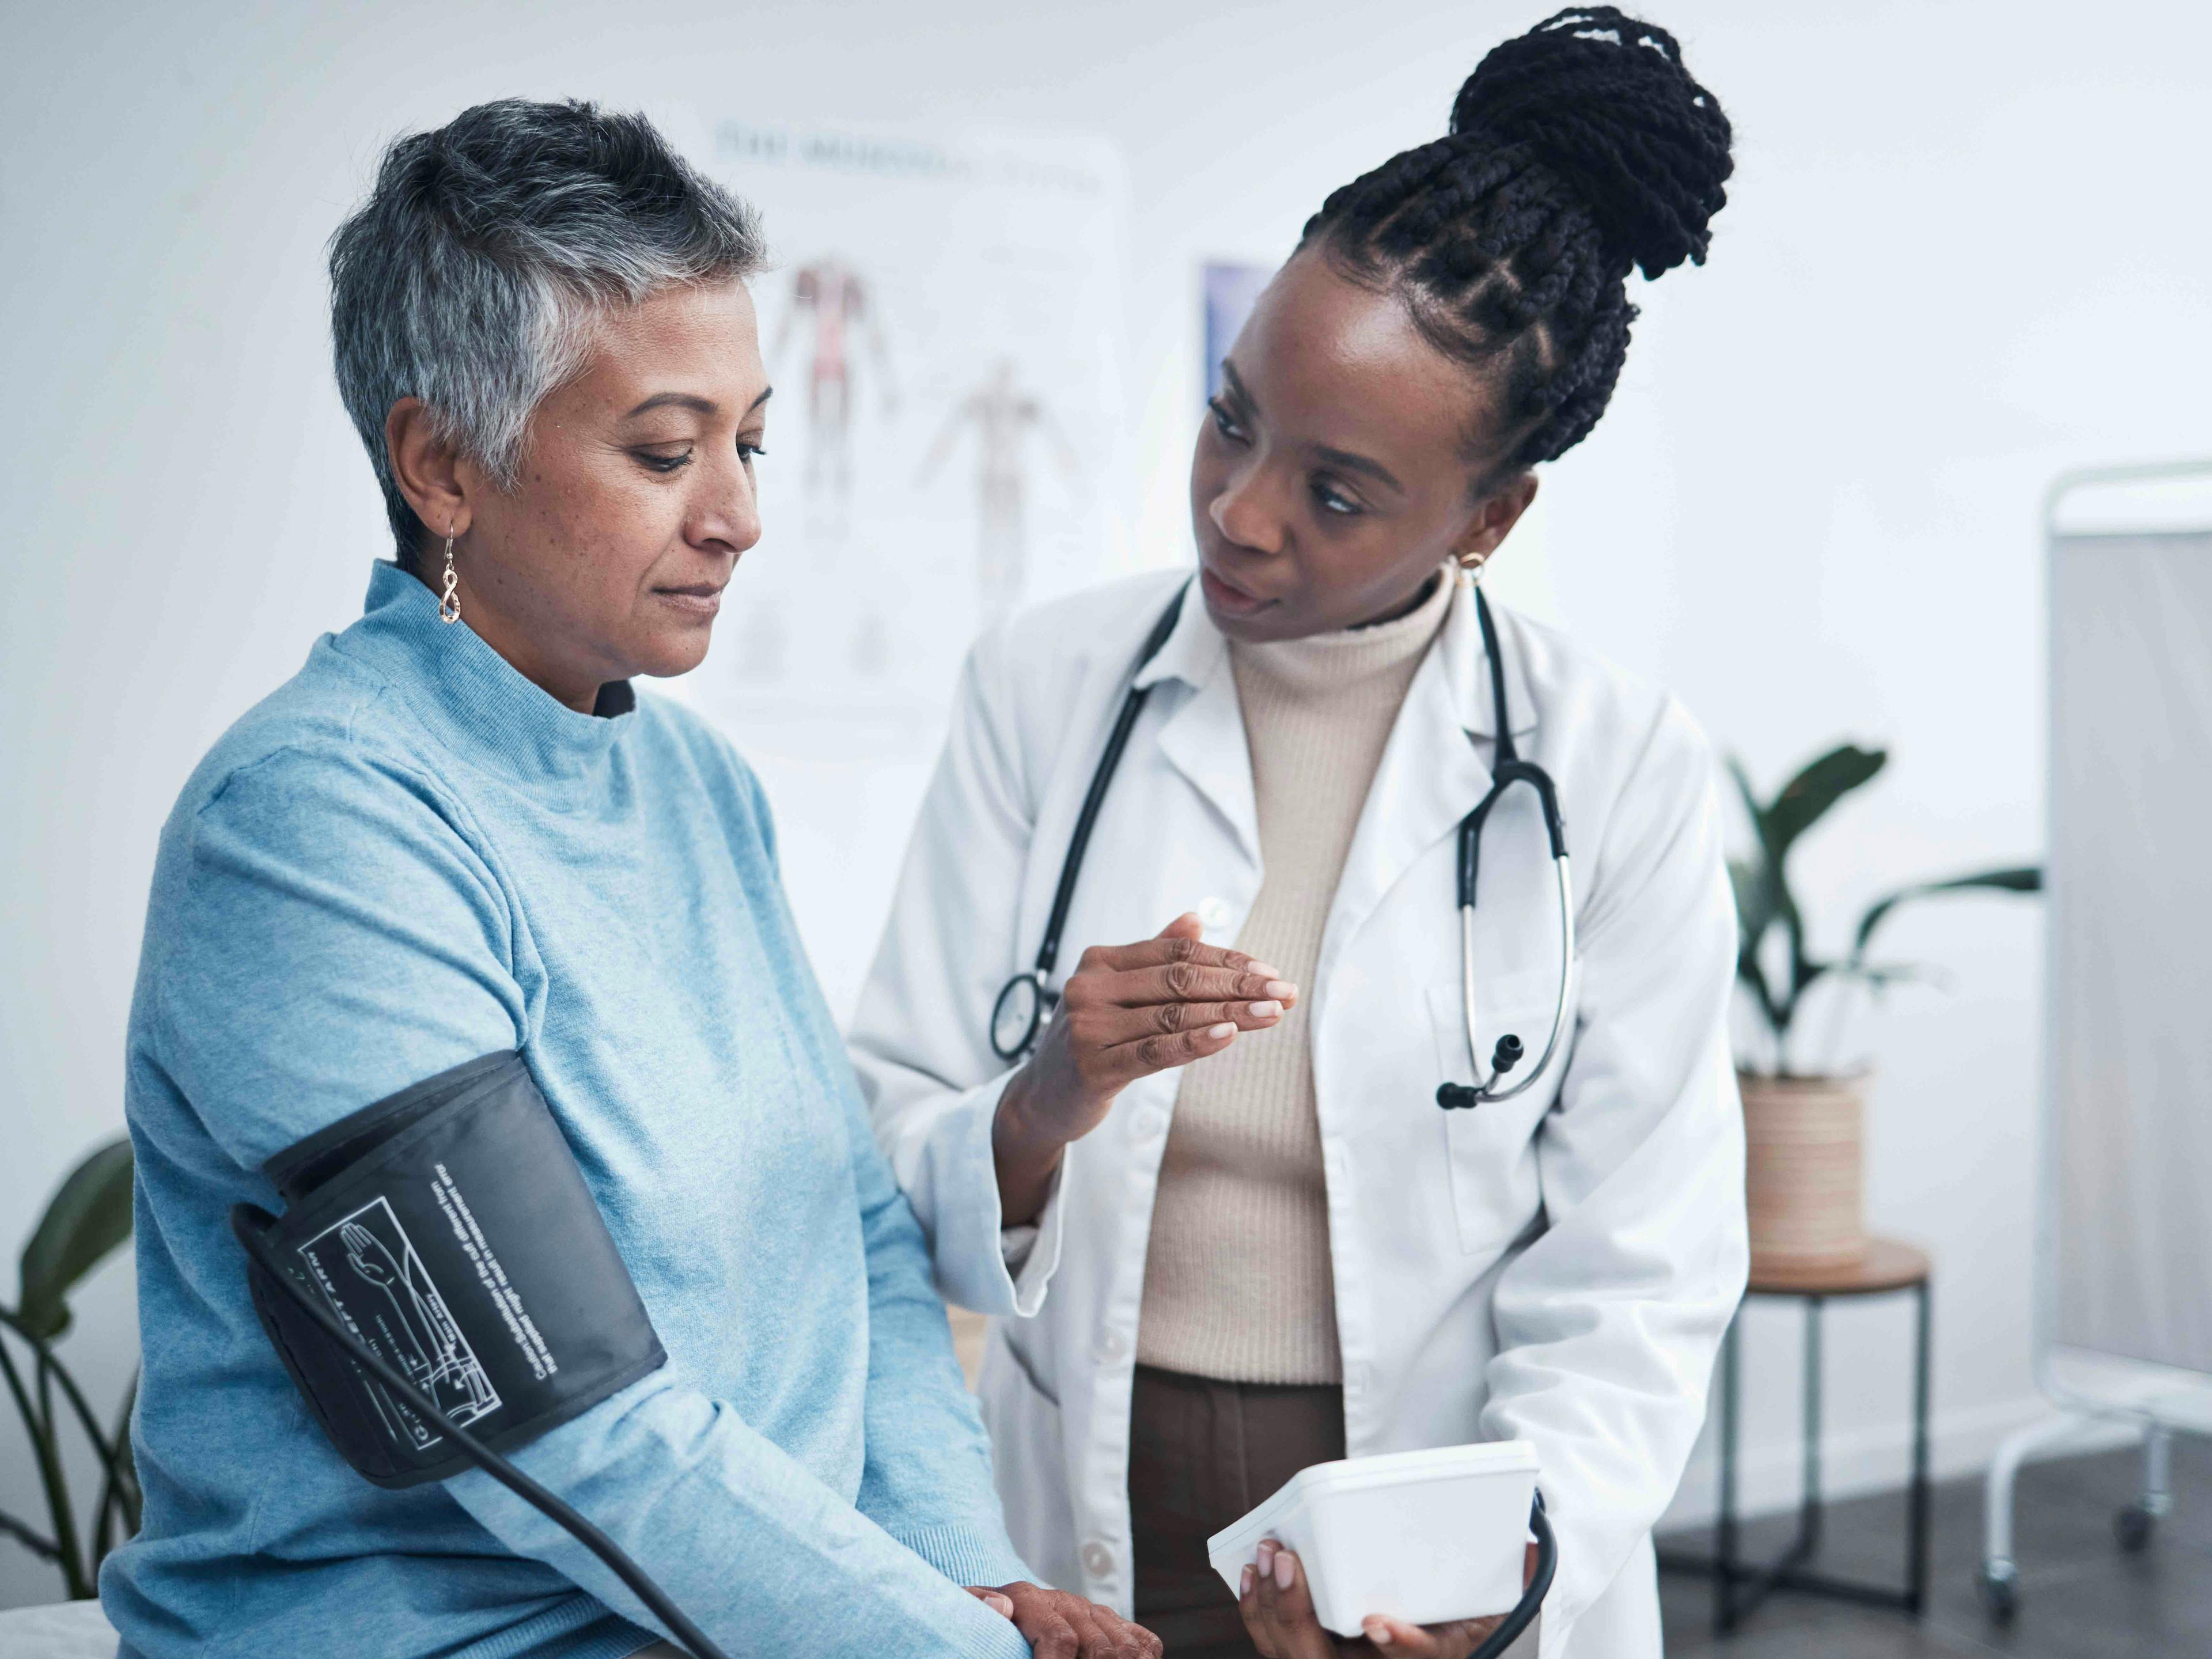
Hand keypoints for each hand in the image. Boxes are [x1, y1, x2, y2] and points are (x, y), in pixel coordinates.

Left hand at [966, 1581, 1162, 1657]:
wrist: (1006, 1608)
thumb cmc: (986, 1625)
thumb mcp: (971, 1616)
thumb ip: (976, 1607)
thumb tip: (1001, 1607)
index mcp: (1029, 1601)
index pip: (1060, 1639)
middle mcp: (1067, 1603)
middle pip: (1100, 1648)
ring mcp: (1093, 1613)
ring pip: (1127, 1649)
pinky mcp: (1112, 1623)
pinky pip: (1144, 1642)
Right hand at [994, 913, 1296, 1223]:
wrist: (1043, 1097)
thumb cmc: (1092, 1040)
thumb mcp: (1117, 993)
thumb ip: (1153, 957)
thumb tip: (1195, 920)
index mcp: (1100, 961)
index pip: (1175, 953)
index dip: (1227, 960)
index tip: (1270, 972)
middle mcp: (1089, 987)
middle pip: (1178, 980)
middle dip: (1238, 986)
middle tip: (1284, 992)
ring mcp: (1088, 1026)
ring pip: (1172, 1015)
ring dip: (1231, 1014)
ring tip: (1273, 1014)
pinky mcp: (1092, 1067)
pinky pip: (1155, 1051)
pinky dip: (1195, 1042)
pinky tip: (1230, 1036)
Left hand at [1239, 1539, 1534, 1658]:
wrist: (1436, 1636)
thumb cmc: (1459, 1614)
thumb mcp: (1488, 1603)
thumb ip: (1508, 1579)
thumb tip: (1529, 1552)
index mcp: (1433, 1654)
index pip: (1423, 1657)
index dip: (1402, 1646)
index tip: (1377, 1623)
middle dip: (1297, 1614)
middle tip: (1286, 1560)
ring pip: (1294, 1656)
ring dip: (1271, 1609)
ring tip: (1265, 1558)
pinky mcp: (1316, 1652)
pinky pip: (1279, 1645)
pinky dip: (1262, 1613)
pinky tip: (1253, 1576)